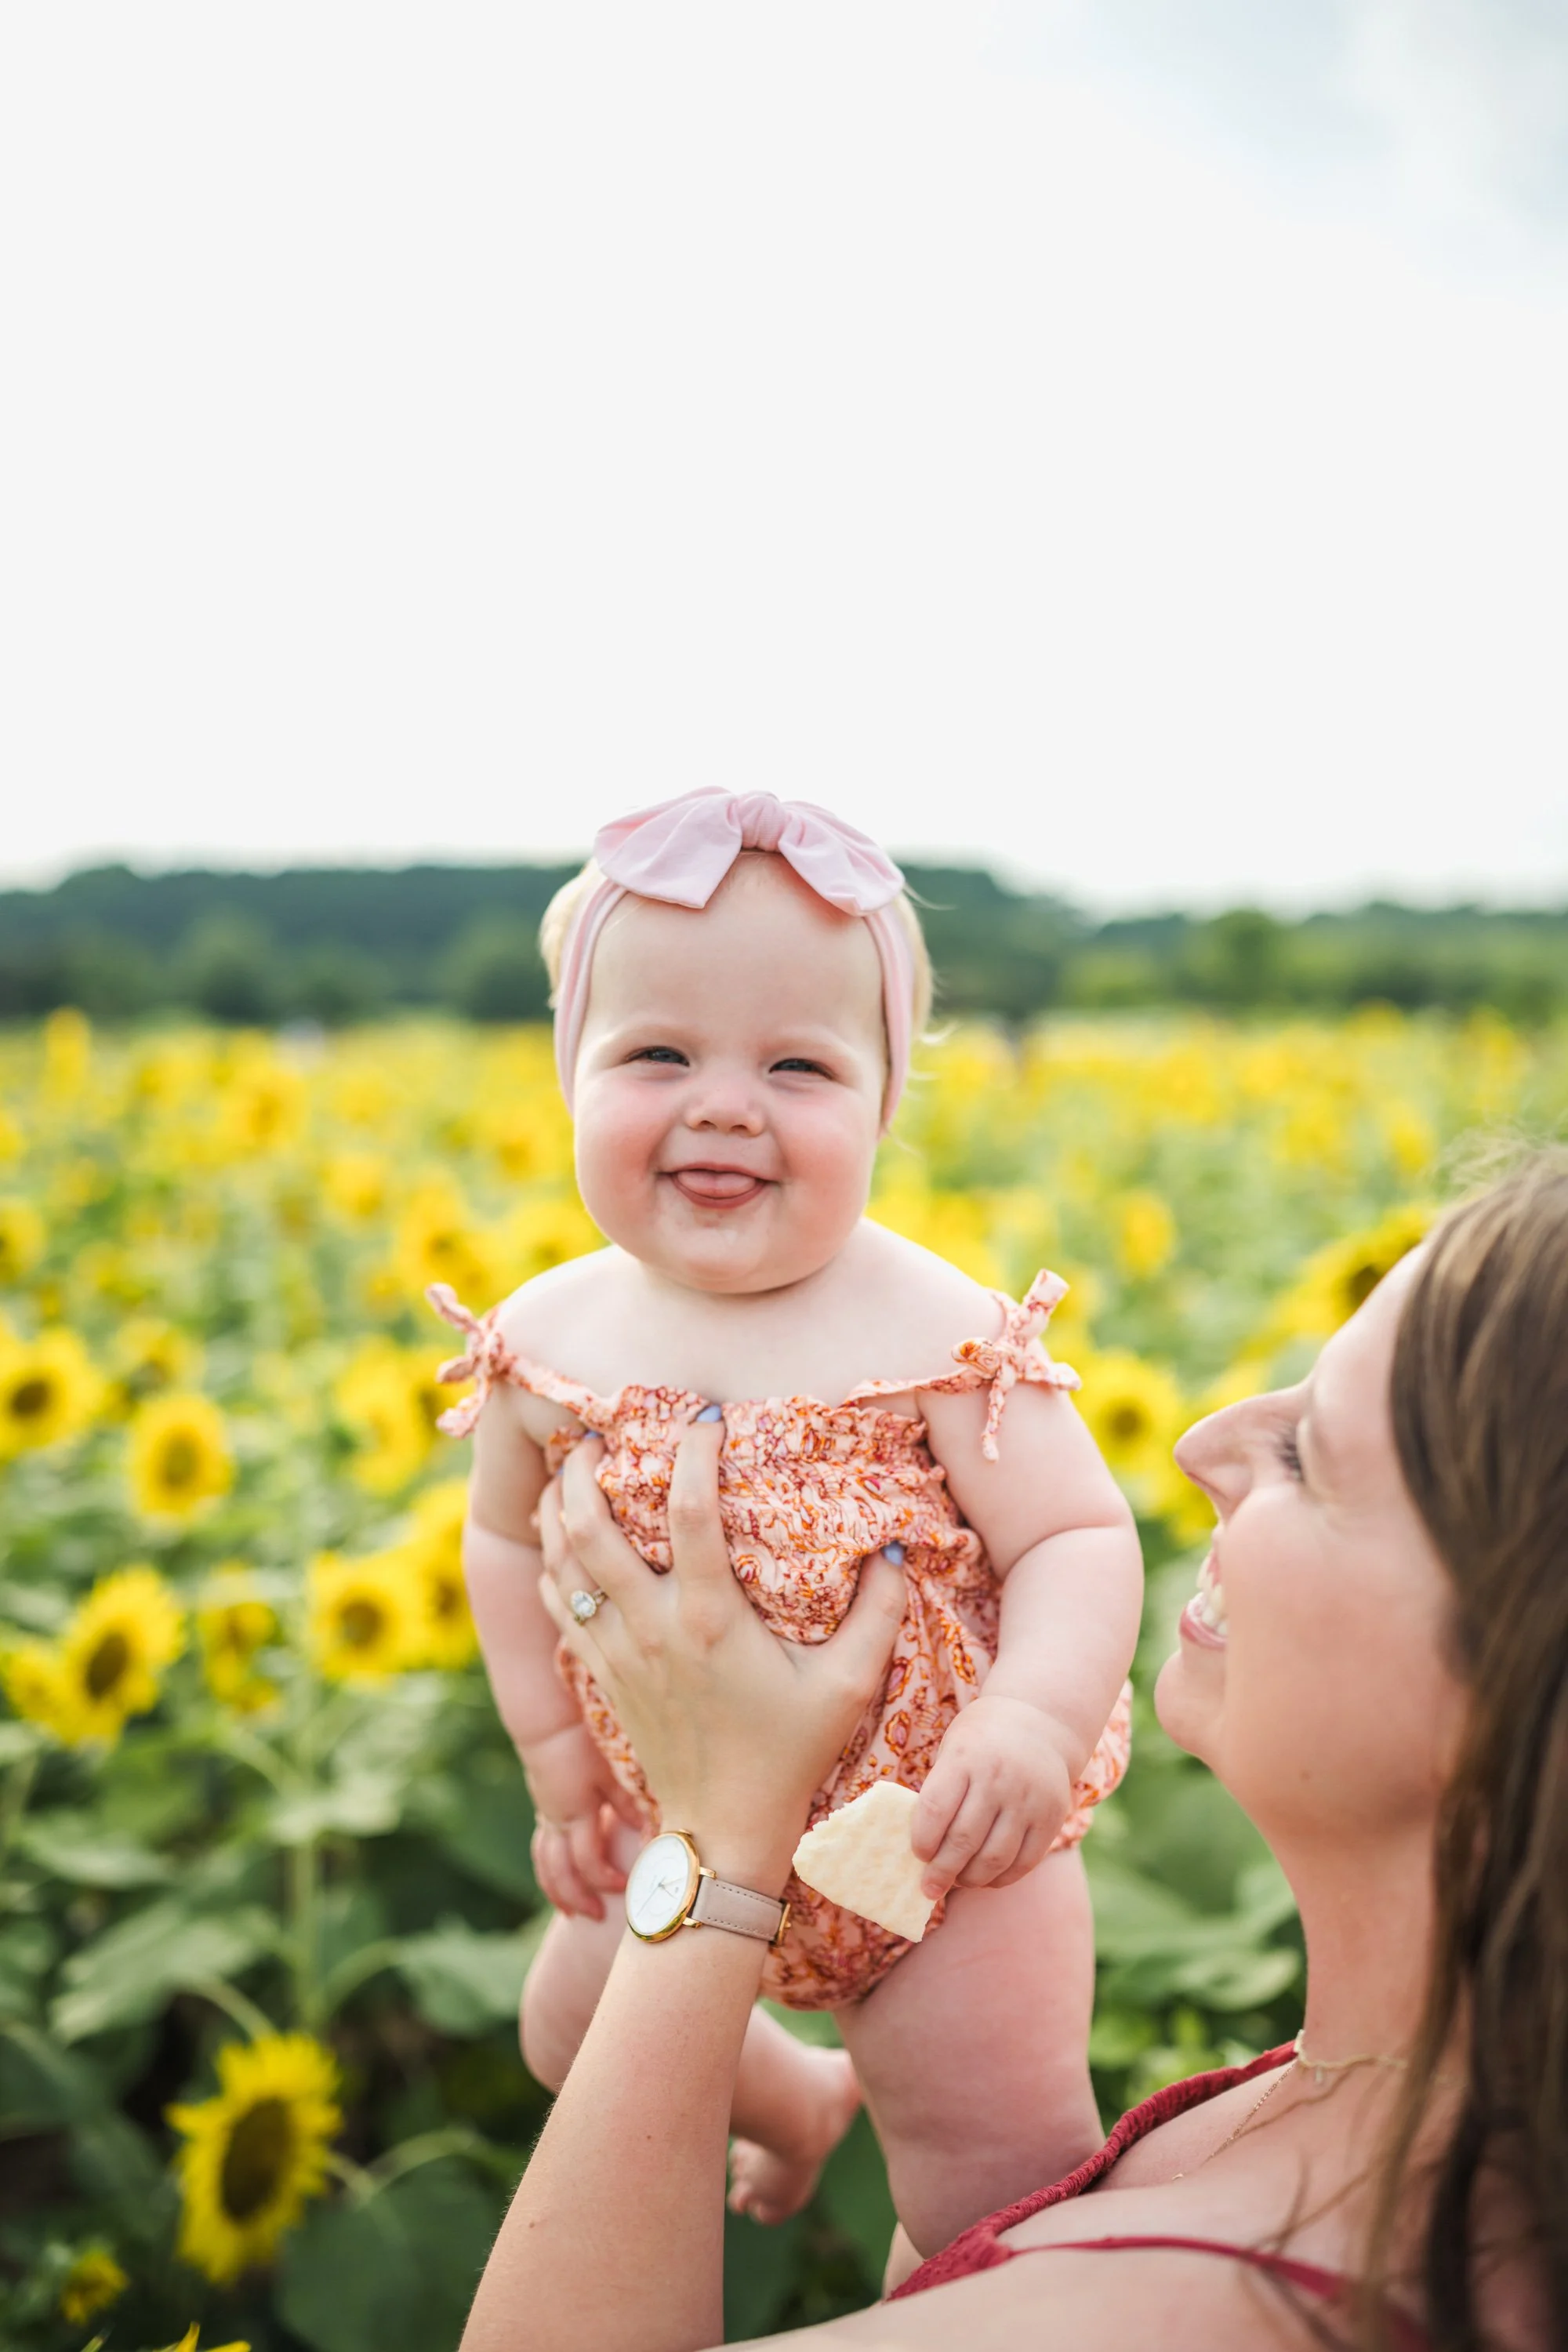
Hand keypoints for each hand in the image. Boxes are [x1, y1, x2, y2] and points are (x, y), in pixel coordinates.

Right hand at [522, 1719, 644, 1920]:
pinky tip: (561, 1876)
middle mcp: (556, 1819)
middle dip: (578, 1897)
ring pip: (545, 1863)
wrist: (547, 1719)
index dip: (607, 1879)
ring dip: (558, 1890)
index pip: (588, 1861)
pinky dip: (549, 1869)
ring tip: (573, 1912)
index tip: (629, 1887)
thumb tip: (651, 1837)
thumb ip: (631, 1803)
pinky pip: (541, 1847)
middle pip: (560, 1872)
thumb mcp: (613, 1770)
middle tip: (597, 1916)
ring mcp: (546, 1814)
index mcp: (575, 1813)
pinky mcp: (544, 1806)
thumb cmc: (583, 1741)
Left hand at [537, 1420, 906, 1891]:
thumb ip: (878, 1615)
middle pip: (591, 1525)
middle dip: (586, 1470)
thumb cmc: (791, 1755)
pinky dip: (552, 1563)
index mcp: (710, 1619)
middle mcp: (652, 1627)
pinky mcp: (599, 1675)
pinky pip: (559, 1604)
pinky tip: (560, 1540)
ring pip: (562, 1561)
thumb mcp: (848, 1687)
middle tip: (599, 1433)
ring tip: (570, 1471)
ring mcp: (617, 1652)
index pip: (691, 1511)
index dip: (693, 1452)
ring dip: (558, 1509)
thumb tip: (891, 1551)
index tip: (707, 1414)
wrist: (723, 1831)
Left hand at [912, 1693, 1074, 1899]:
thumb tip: (924, 1852)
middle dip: (941, 1872)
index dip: (922, 1841)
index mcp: (964, 1758)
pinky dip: (1001, 1878)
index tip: (917, 1855)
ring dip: (971, 1879)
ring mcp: (1028, 1799)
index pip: (935, 1810)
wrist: (1039, 1723)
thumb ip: (940, 1794)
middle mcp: (998, 1778)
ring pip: (994, 1859)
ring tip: (957, 1882)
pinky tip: (986, 1878)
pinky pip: (1024, 1862)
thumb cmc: (980, 1743)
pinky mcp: (1052, 1817)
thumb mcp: (953, 1752)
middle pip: (963, 1841)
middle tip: (929, 1888)